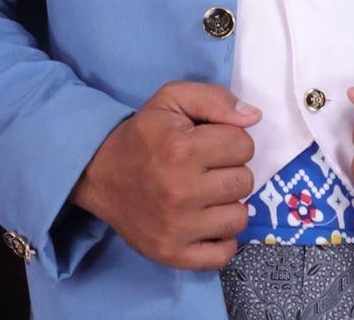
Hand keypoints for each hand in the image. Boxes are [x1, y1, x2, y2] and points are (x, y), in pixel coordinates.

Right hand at [68, 81, 260, 270]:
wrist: (100, 174)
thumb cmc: (142, 135)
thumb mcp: (172, 100)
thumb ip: (215, 99)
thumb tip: (253, 117)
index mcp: (182, 150)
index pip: (244, 145)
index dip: (230, 139)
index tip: (210, 143)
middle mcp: (181, 191)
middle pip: (244, 181)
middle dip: (230, 169)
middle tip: (205, 168)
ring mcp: (178, 228)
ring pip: (239, 217)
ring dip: (227, 203)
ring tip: (205, 193)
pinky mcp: (173, 253)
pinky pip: (224, 254)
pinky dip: (222, 238)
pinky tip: (207, 221)